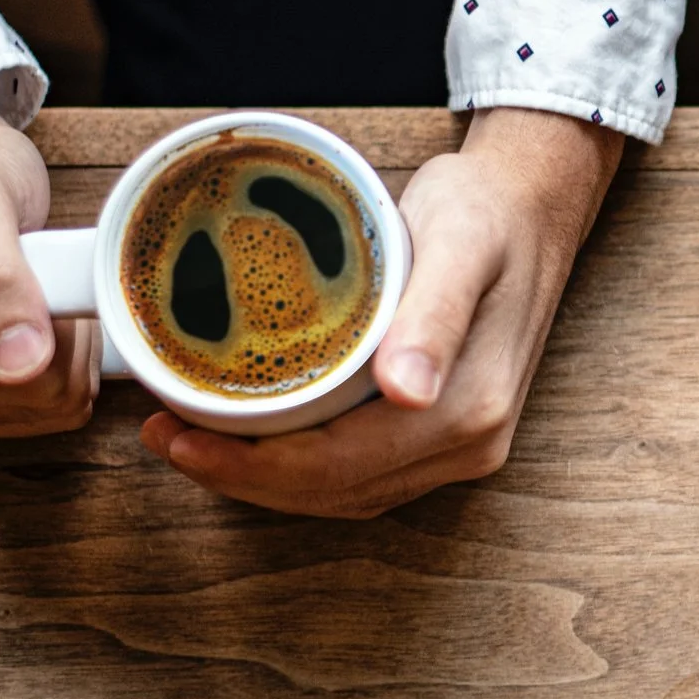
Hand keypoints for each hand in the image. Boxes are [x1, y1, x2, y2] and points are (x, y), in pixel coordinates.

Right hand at [0, 90, 100, 437]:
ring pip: (61, 406)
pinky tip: (28, 320)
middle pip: (51, 397)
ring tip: (24, 289)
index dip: (59, 316)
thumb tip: (20, 364)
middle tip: (30, 273)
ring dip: (67, 345)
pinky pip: (57, 409)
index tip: (29, 265)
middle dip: (65, 331)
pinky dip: (63, 362)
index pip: (34, 375)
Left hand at [142, 107, 622, 516]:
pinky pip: (362, 476)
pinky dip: (301, 470)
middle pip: (333, 491)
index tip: (178, 435)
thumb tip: (408, 391)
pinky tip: (258, 442)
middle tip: (166, 437)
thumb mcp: (459, 243)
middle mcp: (470, 443)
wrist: (532, 206)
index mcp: (468, 408)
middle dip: (241, 478)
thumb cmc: (487, 213)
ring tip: (193, 442)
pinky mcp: (447, 434)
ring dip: (265, 481)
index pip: (337, 467)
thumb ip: (433, 315)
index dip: (247, 467)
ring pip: (344, 493)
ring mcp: (463, 446)